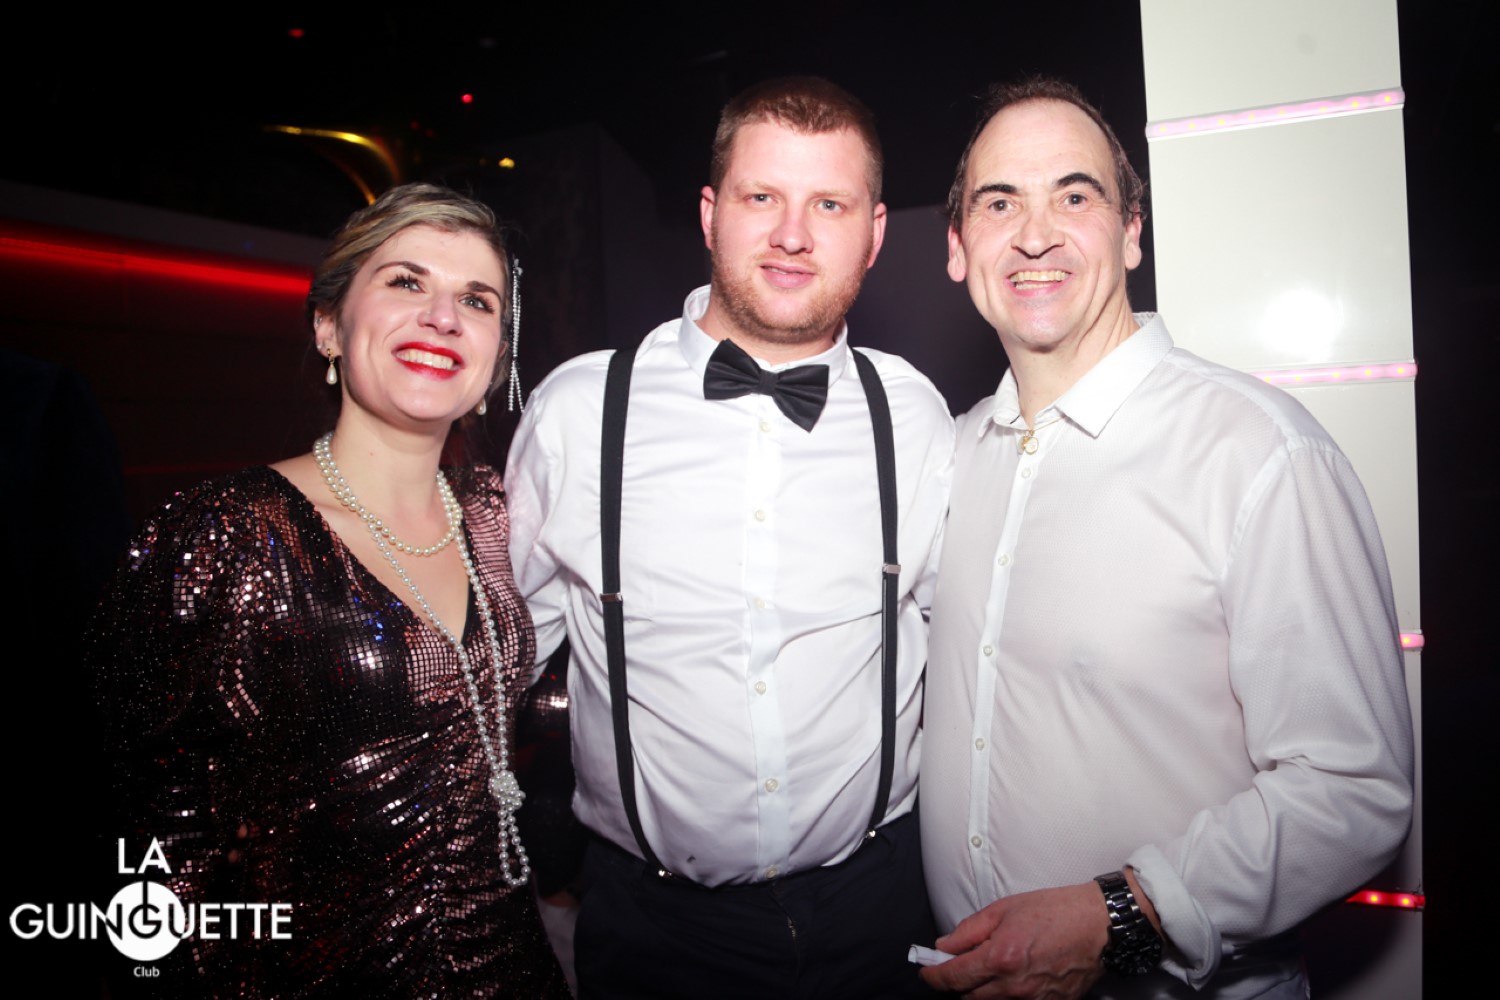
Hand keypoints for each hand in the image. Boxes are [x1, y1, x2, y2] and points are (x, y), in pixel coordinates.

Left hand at [920, 882, 1109, 998]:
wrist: (1098, 925)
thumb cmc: (1055, 912)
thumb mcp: (1004, 909)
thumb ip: (969, 931)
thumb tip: (944, 947)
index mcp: (1000, 958)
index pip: (953, 978)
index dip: (933, 976)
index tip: (927, 971)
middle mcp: (1014, 986)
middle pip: (968, 997)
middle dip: (957, 983)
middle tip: (958, 965)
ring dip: (981, 991)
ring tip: (989, 968)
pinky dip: (1006, 995)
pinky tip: (1011, 978)